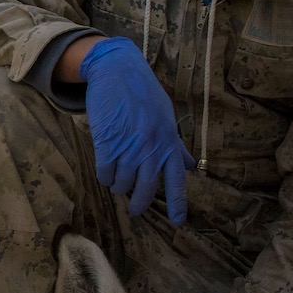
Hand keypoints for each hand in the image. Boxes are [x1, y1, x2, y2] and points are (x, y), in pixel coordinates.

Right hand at [80, 36, 193, 222]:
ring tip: (116, 177)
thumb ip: (174, 144)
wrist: (117, 70)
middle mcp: (152, 148)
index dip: (177, 204)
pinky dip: (104, 175)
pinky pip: (105, 174)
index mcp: (169, 143)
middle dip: (138, 205)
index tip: (177, 222)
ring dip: (118, 185)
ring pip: (122, 184)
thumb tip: (188, 165)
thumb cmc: (142, 93)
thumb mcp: (165, 118)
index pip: (176, 181)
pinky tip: (105, 167)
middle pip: (145, 191)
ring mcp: (130, 147)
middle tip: (134, 209)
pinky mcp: (108, 144)